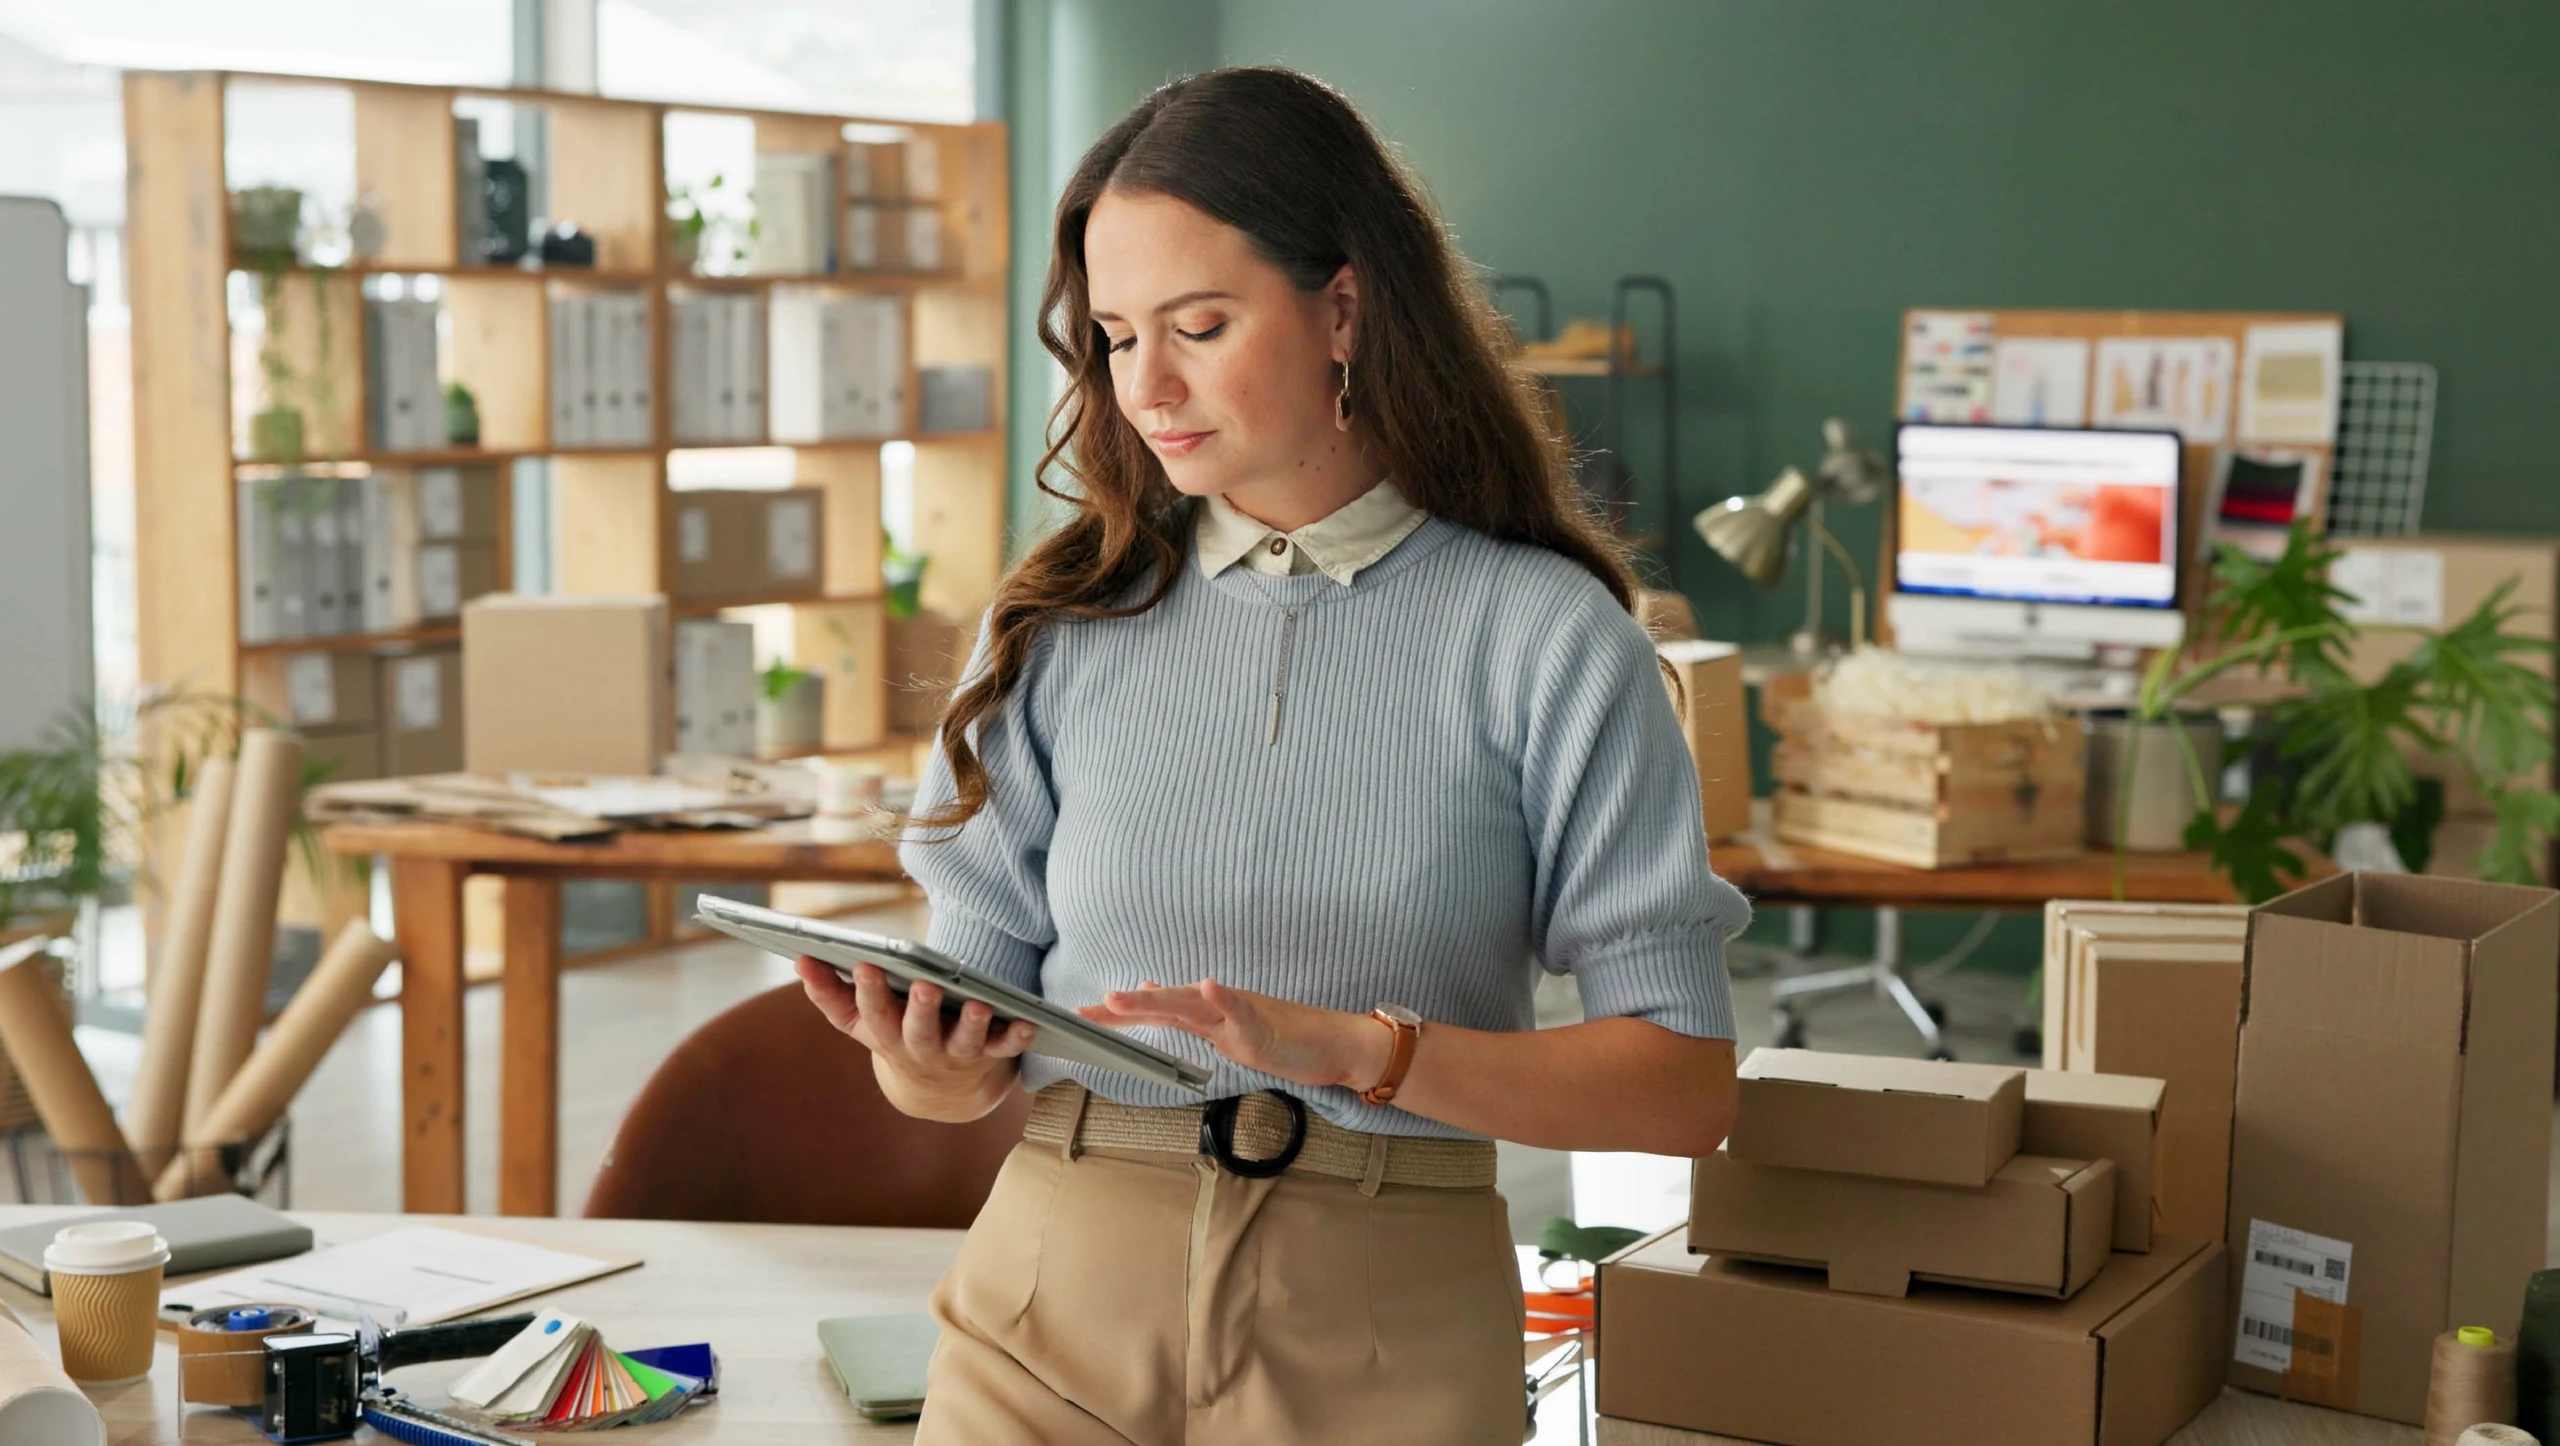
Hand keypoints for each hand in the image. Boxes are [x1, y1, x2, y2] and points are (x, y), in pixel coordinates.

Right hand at [798, 957, 1034, 1120]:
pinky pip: (1006, 1048)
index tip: (866, 964)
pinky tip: (1028, 1021)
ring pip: (965, 1042)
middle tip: (925, 984)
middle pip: (919, 1032)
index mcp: (887, 1037)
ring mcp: (957, 1056)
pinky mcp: (990, 1056)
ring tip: (978, 1004)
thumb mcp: (860, 1023)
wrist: (938, 1092)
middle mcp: (921, 1050)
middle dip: (920, 1009)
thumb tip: (802, 960)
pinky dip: (1018, 1036)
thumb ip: (831, 993)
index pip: (873, 1015)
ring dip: (972, 1024)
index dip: (869, 992)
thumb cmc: (894, 1037)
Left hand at [1077, 979, 1393, 1094]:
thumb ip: (1190, 1014)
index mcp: (1206, 1014)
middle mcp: (1217, 1008)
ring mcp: (1241, 1015)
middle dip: (1125, 1007)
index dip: (1119, 1013)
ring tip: (1124, 996)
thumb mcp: (1227, 1029)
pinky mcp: (1265, 1027)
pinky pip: (1242, 1011)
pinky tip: (1209, 986)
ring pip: (1194, 1003)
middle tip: (1086, 1011)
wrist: (1332, 1044)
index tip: (1080, 1015)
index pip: (1155, 1011)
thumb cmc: (1282, 1036)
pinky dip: (1224, 998)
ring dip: (1158, 998)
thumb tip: (1151, 990)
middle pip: (1166, 1003)